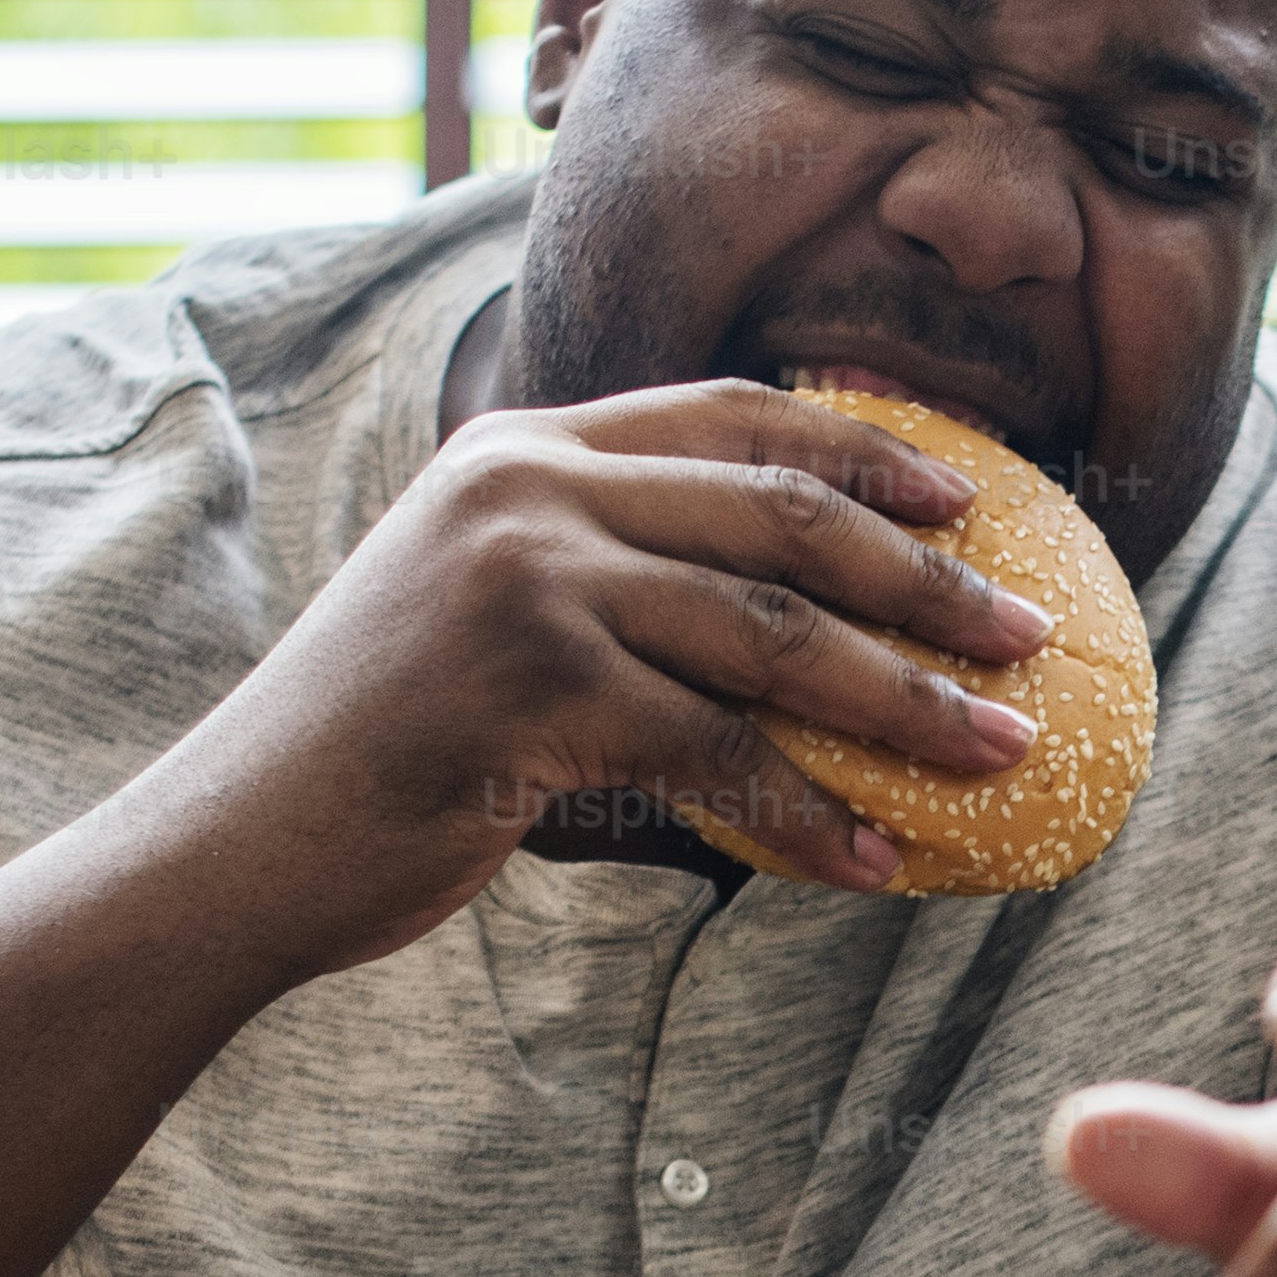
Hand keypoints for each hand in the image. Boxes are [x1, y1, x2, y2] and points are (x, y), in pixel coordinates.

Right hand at [131, 378, 1063, 975]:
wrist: (244, 837)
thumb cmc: (387, 748)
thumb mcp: (492, 614)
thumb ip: (610, 575)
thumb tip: (787, 616)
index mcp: (526, 447)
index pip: (736, 415)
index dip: (869, 447)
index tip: (978, 498)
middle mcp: (528, 488)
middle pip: (783, 515)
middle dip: (929, 579)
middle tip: (1033, 636)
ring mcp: (527, 581)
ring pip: (772, 634)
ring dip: (904, 703)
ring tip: (1003, 753)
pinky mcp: (531, 687)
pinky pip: (718, 753)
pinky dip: (813, 812)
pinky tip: (882, 861)